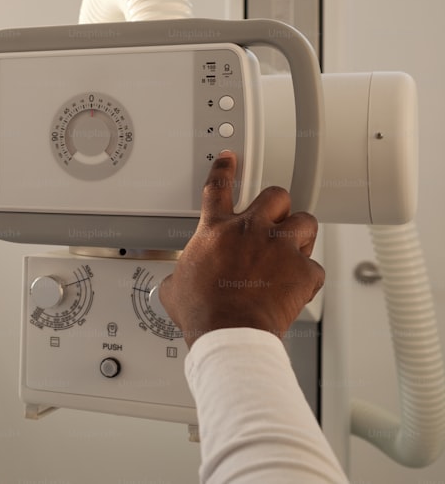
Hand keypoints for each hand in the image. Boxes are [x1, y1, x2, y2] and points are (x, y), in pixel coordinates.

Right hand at [158, 150, 324, 347]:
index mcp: (216, 231)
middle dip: (277, 205)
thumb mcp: (175, 287)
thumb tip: (175, 283)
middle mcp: (250, 231)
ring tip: (294, 249)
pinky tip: (298, 287)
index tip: (229, 159)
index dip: (224, 169)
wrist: (229, 332)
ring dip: (300, 234)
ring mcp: (280, 249)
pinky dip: (308, 277)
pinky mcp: (302, 271)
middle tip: (275, 218)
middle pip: (274, 195)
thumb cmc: (203, 311)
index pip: (218, 187)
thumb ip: (180, 275)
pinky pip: (314, 267)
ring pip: (305, 221)